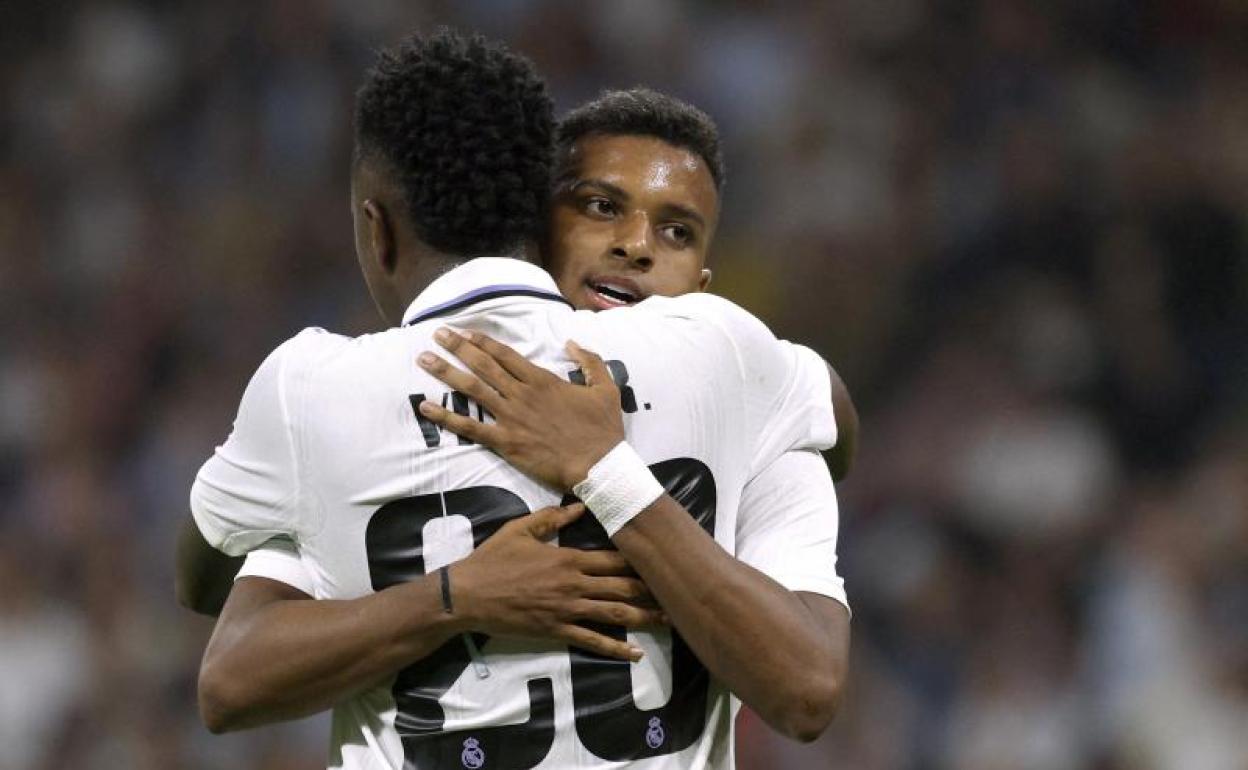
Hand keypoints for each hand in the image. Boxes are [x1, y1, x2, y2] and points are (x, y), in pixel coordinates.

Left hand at [417, 329, 624, 490]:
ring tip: (423, 359)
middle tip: (436, 334)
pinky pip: (470, 428)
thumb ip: (590, 361)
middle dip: (457, 347)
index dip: (483, 341)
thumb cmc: (602, 429)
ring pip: (472, 390)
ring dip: (446, 372)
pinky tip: (426, 407)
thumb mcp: (606, 388)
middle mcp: (521, 394)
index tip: (465, 332)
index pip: (505, 355)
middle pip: (483, 365)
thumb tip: (570, 342)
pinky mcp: (505, 442)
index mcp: (542, 380)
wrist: (598, 465)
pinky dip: (447, 418)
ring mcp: (510, 418)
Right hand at [451, 502, 662, 660]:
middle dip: (652, 590)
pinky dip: (615, 648)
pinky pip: (591, 641)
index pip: (613, 559)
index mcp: (568, 558)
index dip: (640, 561)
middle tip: (677, 593)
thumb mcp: (520, 529)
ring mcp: (566, 610)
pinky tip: (635, 653)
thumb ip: (551, 516)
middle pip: (622, 587)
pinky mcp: (556, 631)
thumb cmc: (492, 559)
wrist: (467, 594)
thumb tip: (579, 505)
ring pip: (614, 615)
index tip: (662, 560)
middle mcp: (574, 585)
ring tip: (668, 621)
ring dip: (644, 618)